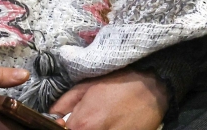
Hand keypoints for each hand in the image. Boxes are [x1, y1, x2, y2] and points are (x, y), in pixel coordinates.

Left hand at [48, 68, 167, 129]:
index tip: (70, 122)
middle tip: (92, 118)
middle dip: (81, 128)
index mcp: (82, 124)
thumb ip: (65, 102)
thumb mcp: (88, 85)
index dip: (65, 127)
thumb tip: (52, 115)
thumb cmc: (120, 82)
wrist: (154, 86)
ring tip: (104, 120)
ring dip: (96, 129)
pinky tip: (115, 123)